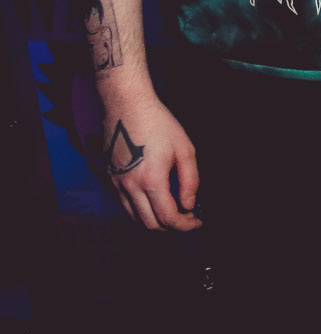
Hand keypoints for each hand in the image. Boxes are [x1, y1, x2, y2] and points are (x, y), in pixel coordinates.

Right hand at [98, 93, 199, 231]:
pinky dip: (140, 210)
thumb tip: (189, 205)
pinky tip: (154, 200)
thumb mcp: (185, 150)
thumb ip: (190, 181)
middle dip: (170, 227)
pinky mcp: (109, 178)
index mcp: (151, 181)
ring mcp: (116, 184)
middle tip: (186, 219)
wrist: (128, 106)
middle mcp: (130, 187)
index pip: (168, 218)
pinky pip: (124, 205)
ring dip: (154, 221)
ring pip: (134, 217)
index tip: (197, 221)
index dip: (185, 225)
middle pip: (149, 224)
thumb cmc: (159, 124)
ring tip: (172, 212)